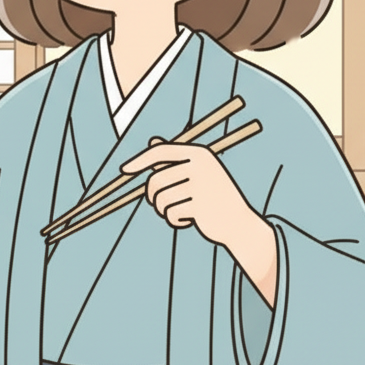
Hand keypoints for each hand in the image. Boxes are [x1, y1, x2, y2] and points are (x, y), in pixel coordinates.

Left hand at [121, 138, 277, 306]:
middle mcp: (200, 166)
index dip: (139, 160)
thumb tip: (153, 141)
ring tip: (178, 212)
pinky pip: (170, 213)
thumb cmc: (214, 196)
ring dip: (164, 210)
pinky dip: (174, 220)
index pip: (160, 152)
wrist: (239, 223)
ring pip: (161, 198)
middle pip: (156, 179)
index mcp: (199, 154)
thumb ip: (175, 159)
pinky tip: (187, 221)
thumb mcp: (198, 173)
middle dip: (153, 195)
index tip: (124, 170)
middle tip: (163, 204)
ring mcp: (201, 185)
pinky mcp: (200, 206)